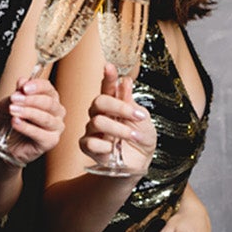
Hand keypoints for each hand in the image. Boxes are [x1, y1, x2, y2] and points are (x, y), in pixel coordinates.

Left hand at [0, 70, 63, 165]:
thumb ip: (16, 94)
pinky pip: (41, 134)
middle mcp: (56, 113)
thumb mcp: (7, 104)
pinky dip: (27, 127)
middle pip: (49, 102)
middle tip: (14, 99)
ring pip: (46, 118)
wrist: (2, 145)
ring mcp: (55, 128)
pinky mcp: (51, 142)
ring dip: (28, 112)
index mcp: (48, 99)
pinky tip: (16, 123)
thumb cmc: (8, 123)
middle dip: (30, 100)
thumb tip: (23, 81)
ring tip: (13, 111)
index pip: (48, 88)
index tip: (23, 87)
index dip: (36, 86)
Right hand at [80, 67, 156, 181]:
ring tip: (134, 137)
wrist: (140, 164)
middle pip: (99, 101)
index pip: (107, 87)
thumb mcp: (143, 120)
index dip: (108, 77)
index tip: (109, 66)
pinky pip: (90, 141)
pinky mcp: (88, 146)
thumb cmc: (141, 140)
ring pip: (98, 122)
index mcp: (113, 105)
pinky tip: (113, 149)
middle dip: (120, 107)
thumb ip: (131, 102)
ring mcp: (93, 130)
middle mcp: (100, 114)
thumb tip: (125, 81)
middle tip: (138, 116)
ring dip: (119, 129)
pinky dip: (104, 145)